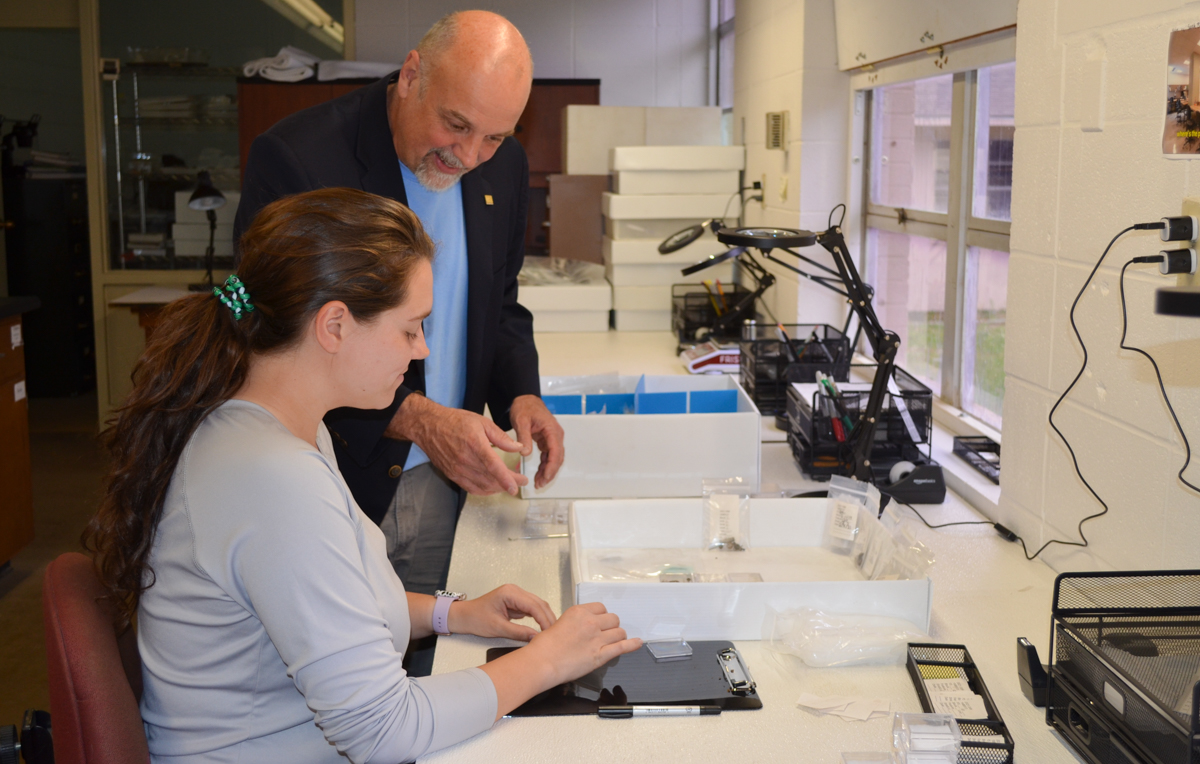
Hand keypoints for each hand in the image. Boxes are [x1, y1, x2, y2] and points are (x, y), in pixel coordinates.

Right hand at [386, 394, 527, 494]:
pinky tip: (492, 487)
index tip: (518, 485)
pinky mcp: (452, 474)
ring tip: (509, 484)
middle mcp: (465, 459)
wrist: (429, 426)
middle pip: (490, 479)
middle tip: (521, 481)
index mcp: (474, 444)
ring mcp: (457, 469)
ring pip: (482, 486)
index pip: (493, 466)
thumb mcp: (482, 422)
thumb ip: (501, 437)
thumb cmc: (455, 421)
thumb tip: (518, 447)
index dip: (507, 478)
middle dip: (509, 483)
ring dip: (498, 488)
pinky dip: (484, 491)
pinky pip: (471, 488)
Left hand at [447, 584, 555, 640]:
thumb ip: (518, 632)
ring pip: (537, 605)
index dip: (544, 619)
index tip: (550, 632)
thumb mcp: (497, 628)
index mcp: (510, 593)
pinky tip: (543, 628)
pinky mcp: (516, 602)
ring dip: (545, 618)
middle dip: (548, 618)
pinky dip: (538, 618)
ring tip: (551, 632)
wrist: (463, 616)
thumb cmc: (476, 619)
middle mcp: (515, 590)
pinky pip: (531, 609)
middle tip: (555, 633)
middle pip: (539, 603)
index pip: (534, 606)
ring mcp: (516, 595)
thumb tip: (536, 637)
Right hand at [479, 602, 641, 718]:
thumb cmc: (544, 646)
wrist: (542, 662)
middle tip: (605, 633)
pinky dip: (632, 644)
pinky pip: (622, 647)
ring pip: (619, 632)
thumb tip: (585, 626)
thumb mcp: (560, 623)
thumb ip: (577, 622)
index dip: (602, 616)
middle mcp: (590, 622)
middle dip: (611, 626)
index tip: (600, 622)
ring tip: (613, 640)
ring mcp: (597, 639)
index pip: (601, 608)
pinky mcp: (600, 655)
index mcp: (579, 612)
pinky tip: (637, 642)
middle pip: (613, 619)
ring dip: (617, 636)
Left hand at [509, 395, 564, 488]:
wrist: (525, 400)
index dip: (552, 465)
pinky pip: (548, 456)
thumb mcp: (521, 421)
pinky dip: (544, 466)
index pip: (555, 450)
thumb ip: (524, 437)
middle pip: (557, 457)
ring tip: (539, 483)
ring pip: (554, 459)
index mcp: (552, 429)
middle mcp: (556, 435)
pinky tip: (539, 475)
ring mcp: (553, 438)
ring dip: (548, 471)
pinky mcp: (547, 441)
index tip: (545, 476)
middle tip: (540, 484)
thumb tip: (525, 453)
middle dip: (550, 472)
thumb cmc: (524, 407)